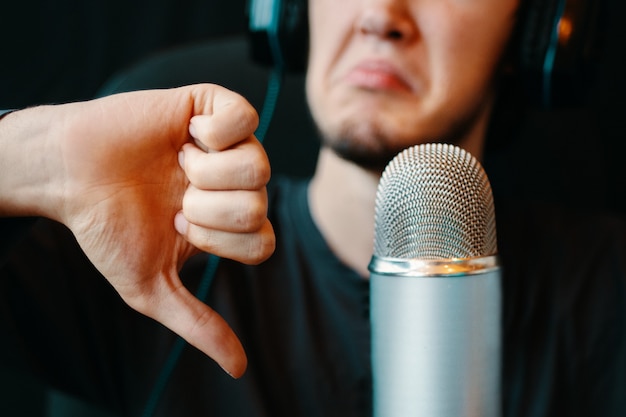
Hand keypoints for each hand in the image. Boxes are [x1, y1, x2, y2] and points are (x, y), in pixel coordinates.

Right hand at [0, 84, 274, 376]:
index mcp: (229, 224)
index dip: (217, 242)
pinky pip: (245, 116)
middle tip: (174, 196)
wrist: (70, 177)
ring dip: (206, 175)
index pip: (262, 244)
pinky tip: (185, 136)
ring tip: (177, 166)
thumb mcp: (151, 287)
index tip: (179, 227)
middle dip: (206, 211)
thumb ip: (198, 324)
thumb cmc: (109, 229)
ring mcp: (228, 144)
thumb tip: (238, 369)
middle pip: (260, 207)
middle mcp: (236, 185)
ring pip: (257, 167)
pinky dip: (214, 132)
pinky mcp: (211, 105)